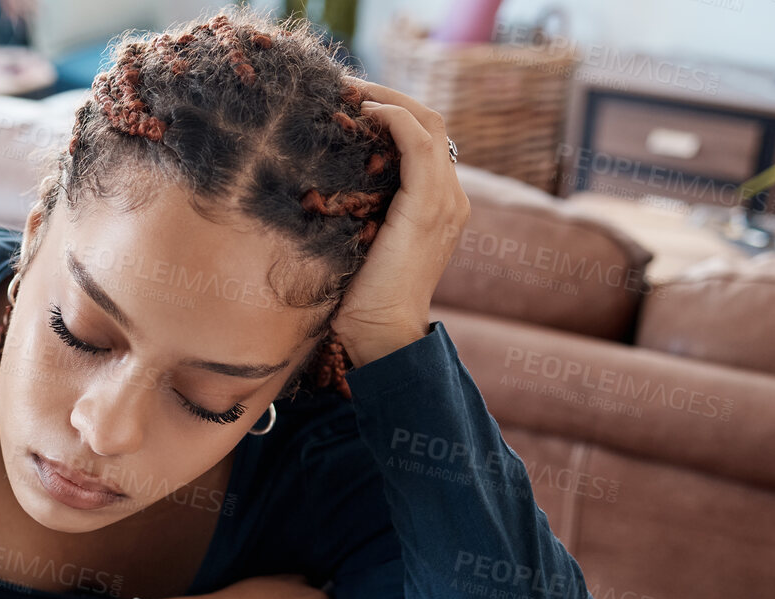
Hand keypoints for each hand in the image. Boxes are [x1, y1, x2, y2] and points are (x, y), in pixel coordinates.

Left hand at [332, 79, 471, 367]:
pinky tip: (365, 113)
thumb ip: (362, 213)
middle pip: (431, 122)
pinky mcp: (428, 206)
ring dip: (388, 99)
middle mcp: (451, 197)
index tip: (350, 104)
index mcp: (439, 205)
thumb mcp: (362, 244)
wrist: (382, 335)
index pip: (425, 140)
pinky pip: (419, 143)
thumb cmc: (362, 300)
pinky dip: (394, 119)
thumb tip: (323, 190)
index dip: (392, 114)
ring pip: (428, 123)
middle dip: (389, 97)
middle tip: (346, 88)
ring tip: (349, 92)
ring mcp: (445, 200)